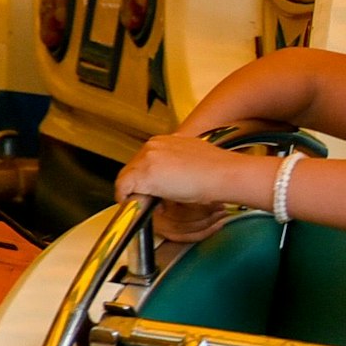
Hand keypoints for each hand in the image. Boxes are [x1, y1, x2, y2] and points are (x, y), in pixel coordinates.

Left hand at [115, 136, 262, 241]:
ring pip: (126, 178)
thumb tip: (172, 175)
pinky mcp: (143, 175)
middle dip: (141, 185)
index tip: (155, 188)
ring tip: (155, 203)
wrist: (223, 174)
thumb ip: (177, 162)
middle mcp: (153, 145)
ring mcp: (146, 159)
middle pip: (132, 169)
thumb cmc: (216, 169)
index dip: (147, 177)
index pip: (143, 160)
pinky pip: (123, 189)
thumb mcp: (193, 157)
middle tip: (156, 199)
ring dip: (136, 192)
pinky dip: (127, 199)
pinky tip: (143, 205)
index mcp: (165, 140)